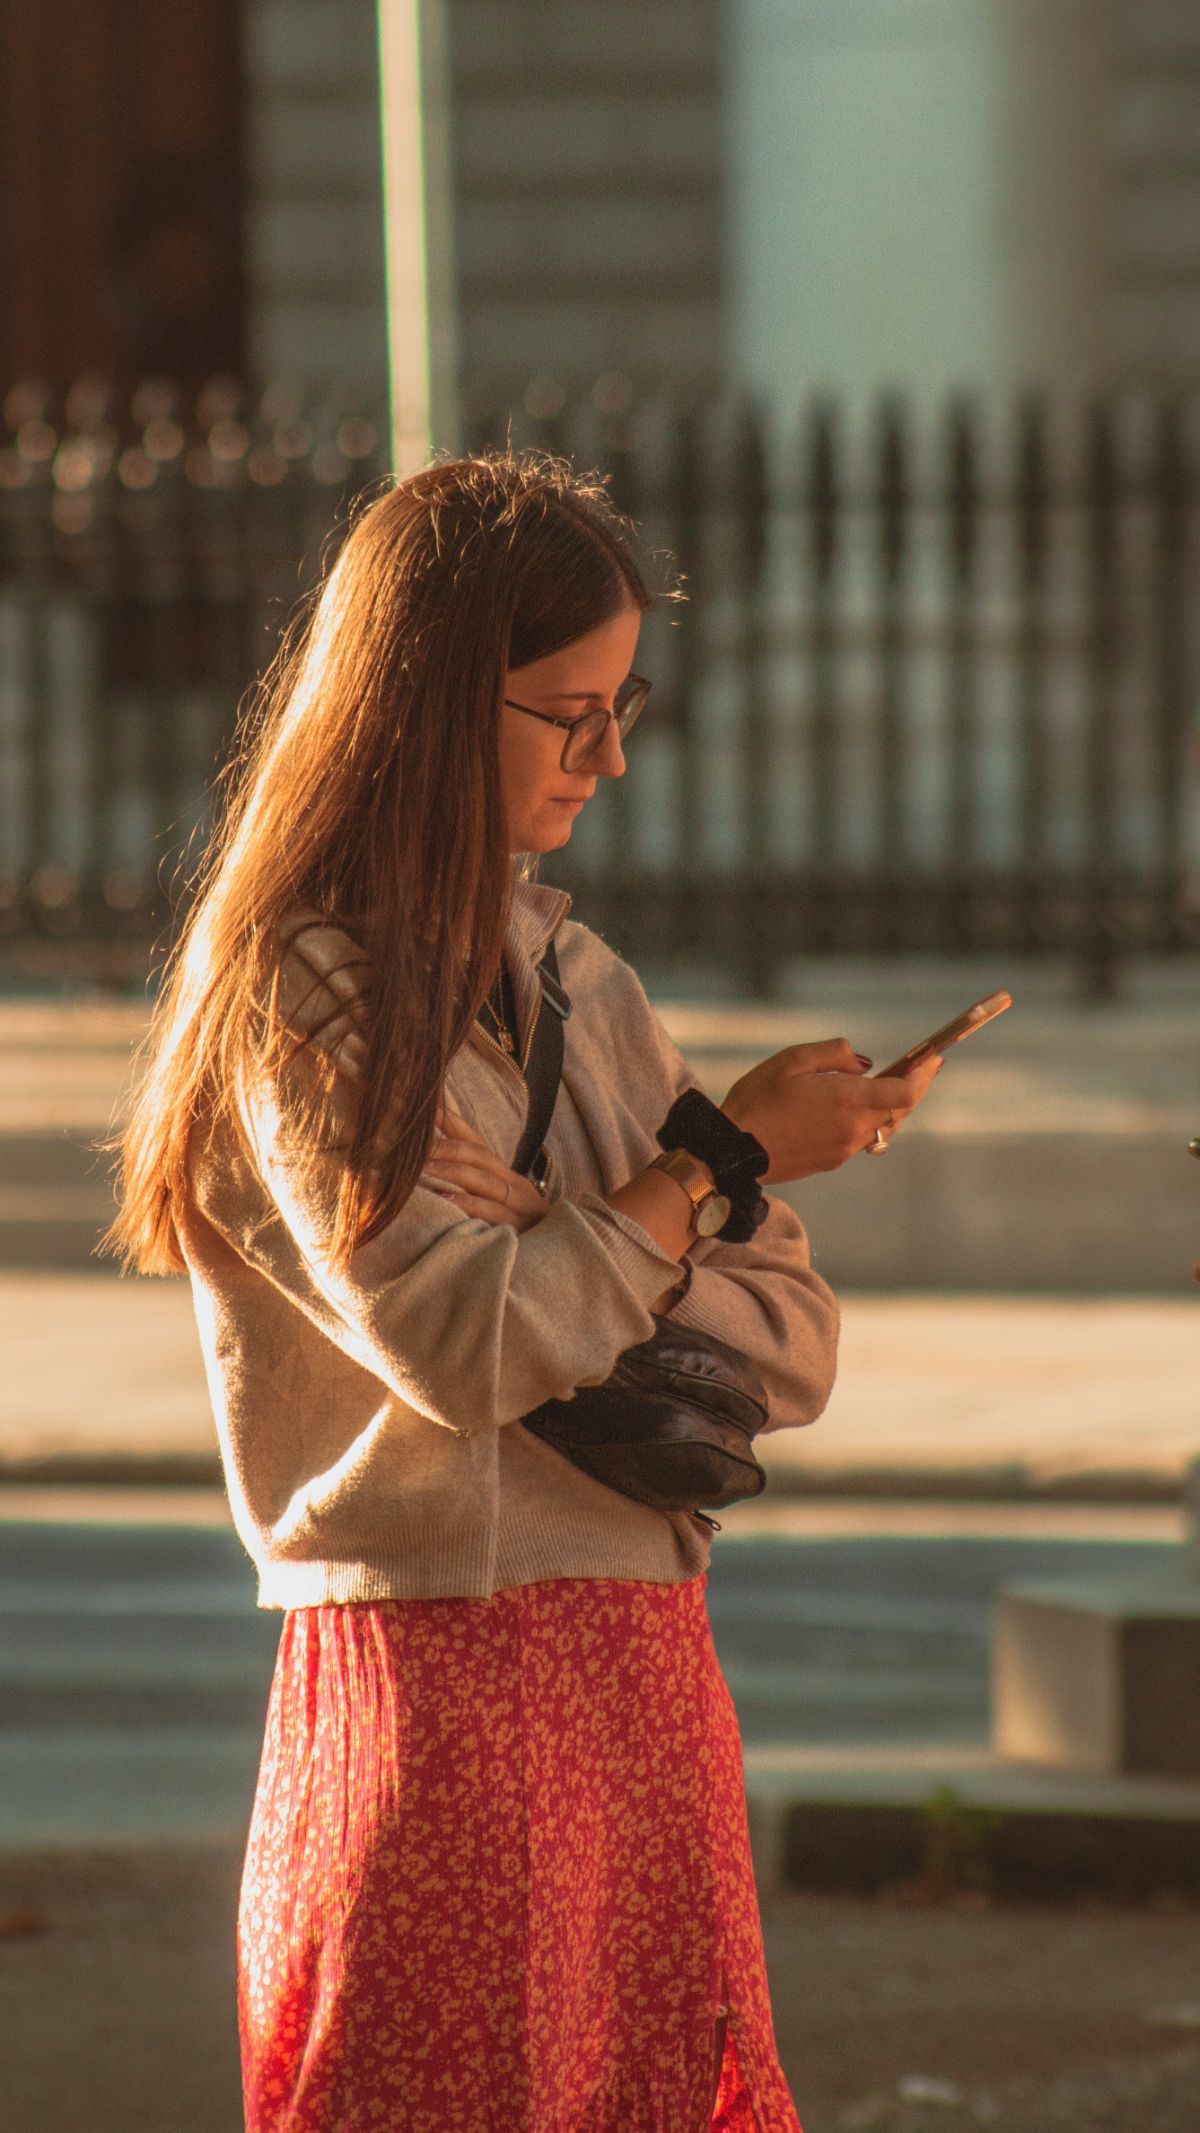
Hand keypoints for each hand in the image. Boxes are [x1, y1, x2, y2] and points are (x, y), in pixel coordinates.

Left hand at [421, 1105, 546, 1230]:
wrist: (557, 1261)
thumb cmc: (515, 1233)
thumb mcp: (492, 1205)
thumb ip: (467, 1186)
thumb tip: (428, 1170)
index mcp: (505, 1175)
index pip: (475, 1141)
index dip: (451, 1122)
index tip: (426, 1107)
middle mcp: (514, 1184)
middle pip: (478, 1155)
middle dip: (445, 1149)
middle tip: (415, 1148)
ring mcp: (518, 1206)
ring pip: (483, 1180)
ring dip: (450, 1172)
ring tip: (421, 1170)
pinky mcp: (517, 1228)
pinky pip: (489, 1211)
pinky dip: (465, 1204)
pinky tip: (443, 1201)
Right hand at [720, 1038, 942, 1182]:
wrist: (733, 1152)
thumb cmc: (758, 1100)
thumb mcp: (791, 1060)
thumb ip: (834, 1054)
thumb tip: (864, 1064)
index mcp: (848, 1100)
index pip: (905, 1092)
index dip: (924, 1075)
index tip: (934, 1058)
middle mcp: (854, 1128)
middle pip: (901, 1111)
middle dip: (914, 1088)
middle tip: (921, 1067)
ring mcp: (844, 1149)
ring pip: (884, 1127)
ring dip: (892, 1107)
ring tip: (891, 1085)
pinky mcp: (831, 1161)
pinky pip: (862, 1139)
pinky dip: (869, 1120)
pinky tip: (856, 1108)